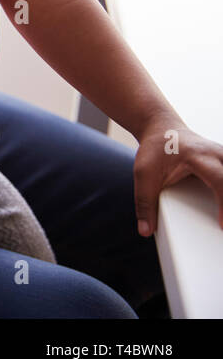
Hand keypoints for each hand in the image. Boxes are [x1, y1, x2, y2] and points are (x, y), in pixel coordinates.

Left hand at [133, 116, 222, 236]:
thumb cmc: (154, 149)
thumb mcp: (143, 173)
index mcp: (198, 156)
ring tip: (222, 218)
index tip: (222, 224)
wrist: (162, 128)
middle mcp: (217, 154)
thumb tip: (145, 230)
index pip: (220, 181)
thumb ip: (144, 202)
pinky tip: (222, 206)